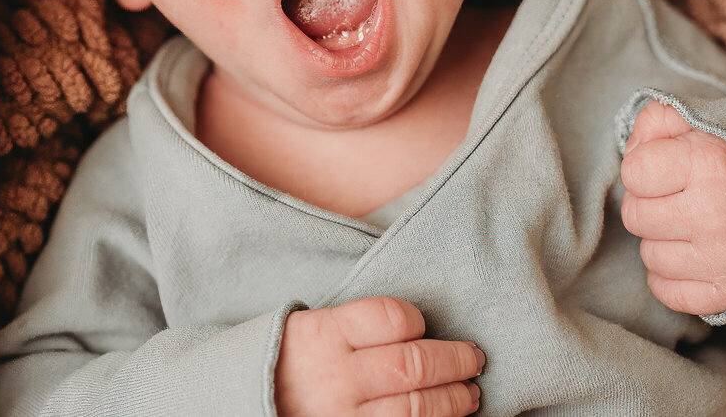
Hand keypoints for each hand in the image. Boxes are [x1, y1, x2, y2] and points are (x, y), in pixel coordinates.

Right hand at [274, 296, 483, 416]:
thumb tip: (416, 325)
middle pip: (414, 365)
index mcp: (323, 335)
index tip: (422, 324)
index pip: (390, 318)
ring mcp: (346, 416)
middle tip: (473, 358)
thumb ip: (354, 324)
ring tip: (469, 393)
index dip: (417, 319)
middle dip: (455, 361)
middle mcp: (337, 377)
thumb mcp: (308, 327)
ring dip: (454, 400)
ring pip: (418, 407)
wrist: (252, 403)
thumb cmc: (287, 361)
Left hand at [620, 100, 725, 315]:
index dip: (646, 167)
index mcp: (711, 166)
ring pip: (649, 255)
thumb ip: (658, 121)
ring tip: (696, 224)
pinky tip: (695, 255)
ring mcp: (725, 261)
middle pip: (635, 216)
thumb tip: (630, 153)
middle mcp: (717, 216)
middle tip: (685, 197)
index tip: (672, 166)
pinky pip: (667, 292)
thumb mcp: (707, 121)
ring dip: (664, 240)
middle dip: (651, 203)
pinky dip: (672, 277)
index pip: (633, 172)